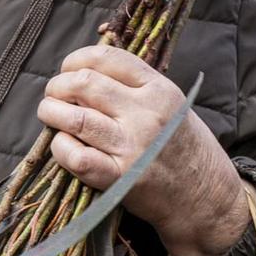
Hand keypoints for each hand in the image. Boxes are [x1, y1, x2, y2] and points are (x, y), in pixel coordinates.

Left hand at [36, 46, 250, 255]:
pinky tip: (62, 145)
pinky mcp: (119, 178)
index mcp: (159, 90)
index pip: (106, 58)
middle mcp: (146, 114)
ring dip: (51, 112)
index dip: (75, 60)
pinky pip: (75, 156)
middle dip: (57, 86)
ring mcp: (132, 146)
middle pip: (84, 83)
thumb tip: (85, 71)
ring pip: (74, 117)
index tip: (67, 70)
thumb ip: (135, 86)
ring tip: (49, 114)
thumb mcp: (172, 105)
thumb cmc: (183, 148)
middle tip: (53, 95)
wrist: (206, 197)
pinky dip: (60, 148)